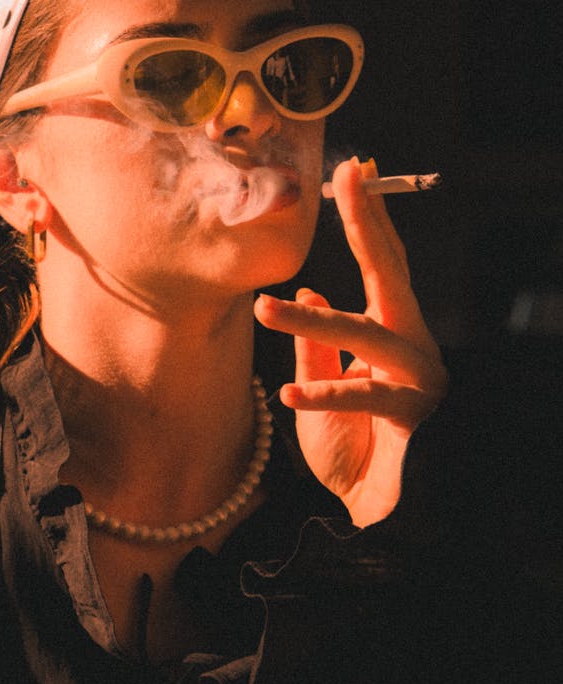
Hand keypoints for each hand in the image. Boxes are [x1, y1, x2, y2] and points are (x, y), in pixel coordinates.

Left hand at [254, 157, 447, 527]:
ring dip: (310, 323)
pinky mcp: (411, 415)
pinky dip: (322, 395)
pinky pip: (359, 398)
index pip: (379, 264)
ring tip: (264, 311)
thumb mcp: (322, 386)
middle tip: (347, 178)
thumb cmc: (354, 447)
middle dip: (368, 223)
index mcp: (391, 330)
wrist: (380, 513)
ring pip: (364, 333)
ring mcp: (418, 378)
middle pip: (390, 272)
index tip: (353, 170)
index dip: (366, 218)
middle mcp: (411, 343)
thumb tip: (311, 291)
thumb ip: (318, 343)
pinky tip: (290, 393)